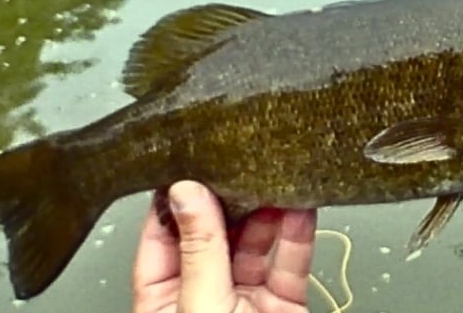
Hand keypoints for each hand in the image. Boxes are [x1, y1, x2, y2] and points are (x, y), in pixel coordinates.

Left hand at [133, 181, 316, 312]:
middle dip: (231, 199)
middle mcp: (204, 296)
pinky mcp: (284, 304)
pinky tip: (300, 207)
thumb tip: (187, 194)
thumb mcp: (203, 306)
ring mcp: (245, 299)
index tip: (190, 163)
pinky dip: (298, 235)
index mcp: (165, 301)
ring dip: (268, 210)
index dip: (177, 199)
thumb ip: (200, 251)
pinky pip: (290, 263)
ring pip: (256, 243)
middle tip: (240, 163)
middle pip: (215, 234)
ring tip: (274, 177)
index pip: (163, 237)